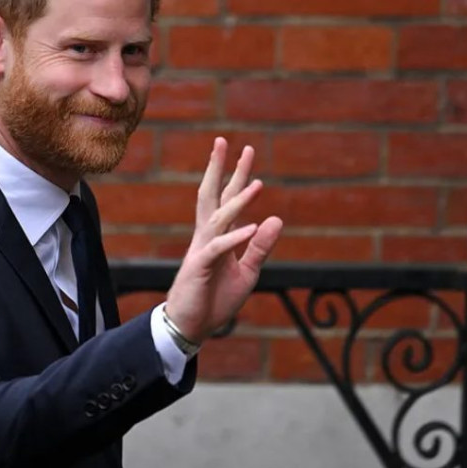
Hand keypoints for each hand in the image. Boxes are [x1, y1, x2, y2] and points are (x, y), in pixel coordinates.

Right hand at [165, 137, 282, 343]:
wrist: (191, 325)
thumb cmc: (215, 299)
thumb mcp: (247, 272)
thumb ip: (260, 247)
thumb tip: (275, 219)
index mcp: (217, 236)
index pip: (226, 199)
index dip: (236, 176)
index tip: (245, 151)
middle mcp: (206, 237)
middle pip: (212, 196)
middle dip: (220, 169)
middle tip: (227, 142)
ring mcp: (202, 250)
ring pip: (218, 218)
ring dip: (237, 201)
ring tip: (256, 183)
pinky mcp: (199, 267)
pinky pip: (219, 248)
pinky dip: (235, 238)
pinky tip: (252, 227)